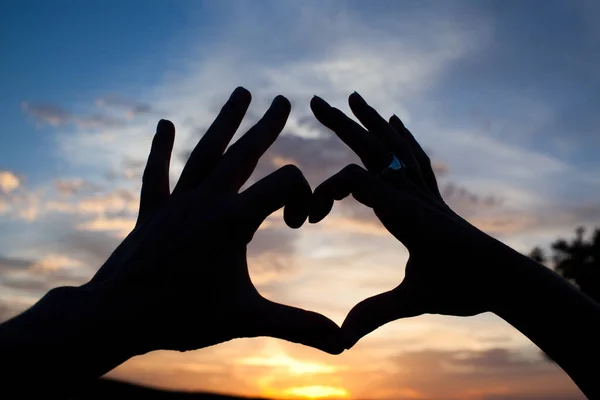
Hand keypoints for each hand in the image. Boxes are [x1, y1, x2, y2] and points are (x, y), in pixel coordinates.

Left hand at [85, 87, 342, 355]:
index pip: (285, 182)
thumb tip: (343, 344)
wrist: (116, 318)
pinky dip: (161, 149)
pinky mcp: (153, 211)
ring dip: (224, 122)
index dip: (303, 195)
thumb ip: (297, 325)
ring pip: (204, 152)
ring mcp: (177, 202)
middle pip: (244, 152)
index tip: (298, 224)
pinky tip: (164, 124)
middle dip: (266, 125)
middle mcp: (206, 201)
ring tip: (240, 93)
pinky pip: (157, 174)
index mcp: (234, 220)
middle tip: (281, 99)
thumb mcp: (246, 319)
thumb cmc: (181, 317)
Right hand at [309, 92, 508, 348]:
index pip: (355, 180)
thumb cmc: (462, 287)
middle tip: (316, 100)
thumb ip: (376, 312)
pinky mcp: (431, 195)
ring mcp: (423, 190)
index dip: (324, 191)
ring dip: (371, 121)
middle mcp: (412, 192)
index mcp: (404, 211)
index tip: (309, 219)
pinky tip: (396, 122)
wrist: (505, 278)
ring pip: (394, 145)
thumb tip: (339, 339)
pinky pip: (414, 157)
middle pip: (373, 147)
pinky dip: (402, 136)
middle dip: (342, 124)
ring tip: (356, 98)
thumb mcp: (416, 301)